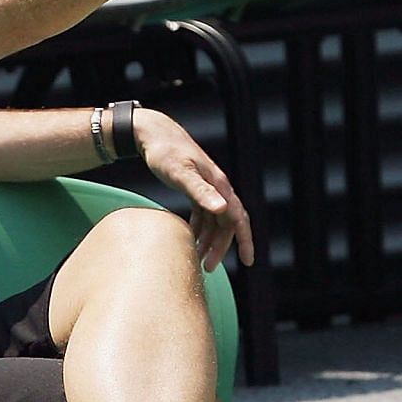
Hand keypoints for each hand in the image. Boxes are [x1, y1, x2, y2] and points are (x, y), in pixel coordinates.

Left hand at [132, 106, 254, 270]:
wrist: (153, 133)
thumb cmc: (165, 152)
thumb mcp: (181, 173)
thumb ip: (201, 192)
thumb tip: (223, 210)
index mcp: (219, 186)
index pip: (238, 218)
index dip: (245, 240)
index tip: (248, 261)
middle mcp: (217, 188)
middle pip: (226, 223)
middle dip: (220, 247)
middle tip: (207, 268)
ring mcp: (207, 188)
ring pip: (214, 221)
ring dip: (209, 240)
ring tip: (196, 259)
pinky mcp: (195, 188)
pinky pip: (203, 214)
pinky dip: (198, 229)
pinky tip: (189, 239)